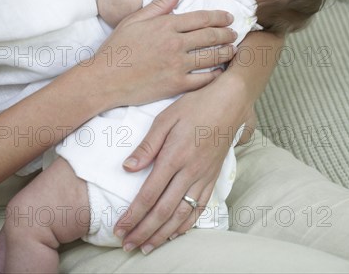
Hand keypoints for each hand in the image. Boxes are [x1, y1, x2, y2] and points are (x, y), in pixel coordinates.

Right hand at [93, 0, 236, 108]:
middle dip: (226, 34)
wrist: (104, 79)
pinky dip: (215, 75)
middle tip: (235, 33)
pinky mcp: (176, 85)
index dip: (218, 17)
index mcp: (166, 25)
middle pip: (210, 36)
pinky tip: (220, 72)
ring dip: (226, 53)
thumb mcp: (135, 19)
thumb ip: (159, 4)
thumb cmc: (117, 48)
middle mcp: (175, 44)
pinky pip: (203, 79)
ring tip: (233, 50)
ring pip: (211, 57)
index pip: (201, 18)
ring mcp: (177, 65)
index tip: (228, 17)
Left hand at [114, 72, 249, 253]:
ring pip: (182, 214)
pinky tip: (175, 232)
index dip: (132, 215)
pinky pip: (200, 208)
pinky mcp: (213, 177)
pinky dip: (186, 224)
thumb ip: (147, 145)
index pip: (149, 195)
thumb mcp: (166, 118)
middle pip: (163, 211)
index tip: (119, 229)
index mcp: (174, 156)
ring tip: (146, 246)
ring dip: (162, 234)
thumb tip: (128, 168)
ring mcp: (204, 177)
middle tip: (127, 245)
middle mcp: (190, 172)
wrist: (229, 101)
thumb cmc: (195, 105)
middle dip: (143, 231)